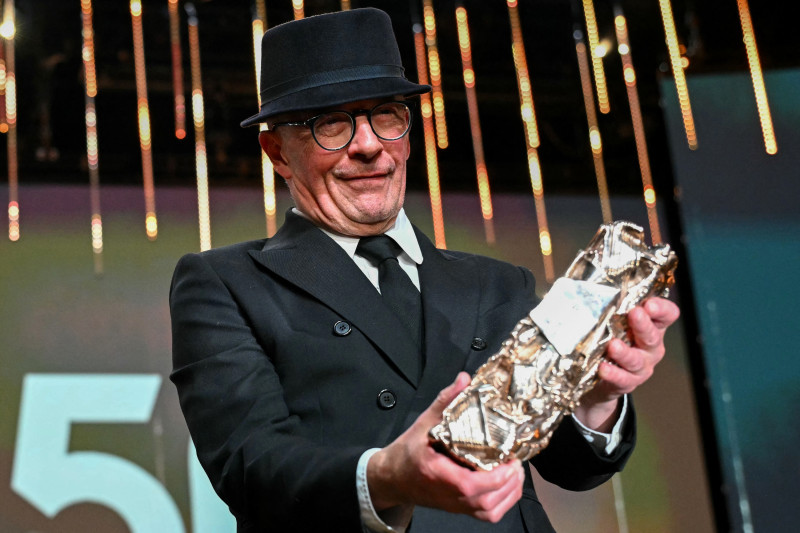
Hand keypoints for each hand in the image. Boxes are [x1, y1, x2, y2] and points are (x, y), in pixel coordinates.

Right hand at [367, 372, 524, 522]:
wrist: (391, 478)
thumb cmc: (406, 453)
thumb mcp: (423, 423)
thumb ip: (445, 401)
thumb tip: (464, 379)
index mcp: (438, 474)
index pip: (470, 485)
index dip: (496, 476)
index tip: (510, 458)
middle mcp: (448, 495)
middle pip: (486, 501)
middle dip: (509, 482)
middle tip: (517, 460)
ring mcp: (455, 505)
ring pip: (490, 511)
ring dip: (509, 493)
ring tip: (516, 471)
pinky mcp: (459, 509)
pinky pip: (487, 514)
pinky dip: (503, 503)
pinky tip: (509, 486)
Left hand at [574, 297, 679, 430]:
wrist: (599, 379)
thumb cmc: (608, 341)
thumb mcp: (613, 323)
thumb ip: (609, 307)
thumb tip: (582, 283)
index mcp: (651, 327)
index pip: (667, 315)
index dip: (662, 309)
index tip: (649, 303)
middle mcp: (650, 347)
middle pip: (653, 336)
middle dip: (643, 325)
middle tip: (634, 314)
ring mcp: (641, 367)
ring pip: (637, 360)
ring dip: (626, 352)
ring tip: (613, 345)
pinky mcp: (627, 383)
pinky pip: (623, 380)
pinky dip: (614, 374)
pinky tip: (603, 368)